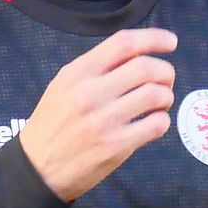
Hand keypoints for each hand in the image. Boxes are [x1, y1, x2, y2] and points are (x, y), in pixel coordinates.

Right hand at [16, 28, 176, 201]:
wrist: (37, 169)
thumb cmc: (52, 125)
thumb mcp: (62, 87)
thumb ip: (95, 69)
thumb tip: (137, 55)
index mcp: (76, 74)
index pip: (123, 44)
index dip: (154, 38)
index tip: (170, 42)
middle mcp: (89, 94)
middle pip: (146, 67)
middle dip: (165, 71)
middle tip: (164, 81)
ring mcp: (104, 121)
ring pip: (156, 95)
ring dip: (166, 97)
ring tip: (158, 103)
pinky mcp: (116, 146)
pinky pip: (157, 124)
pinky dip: (162, 120)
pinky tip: (152, 123)